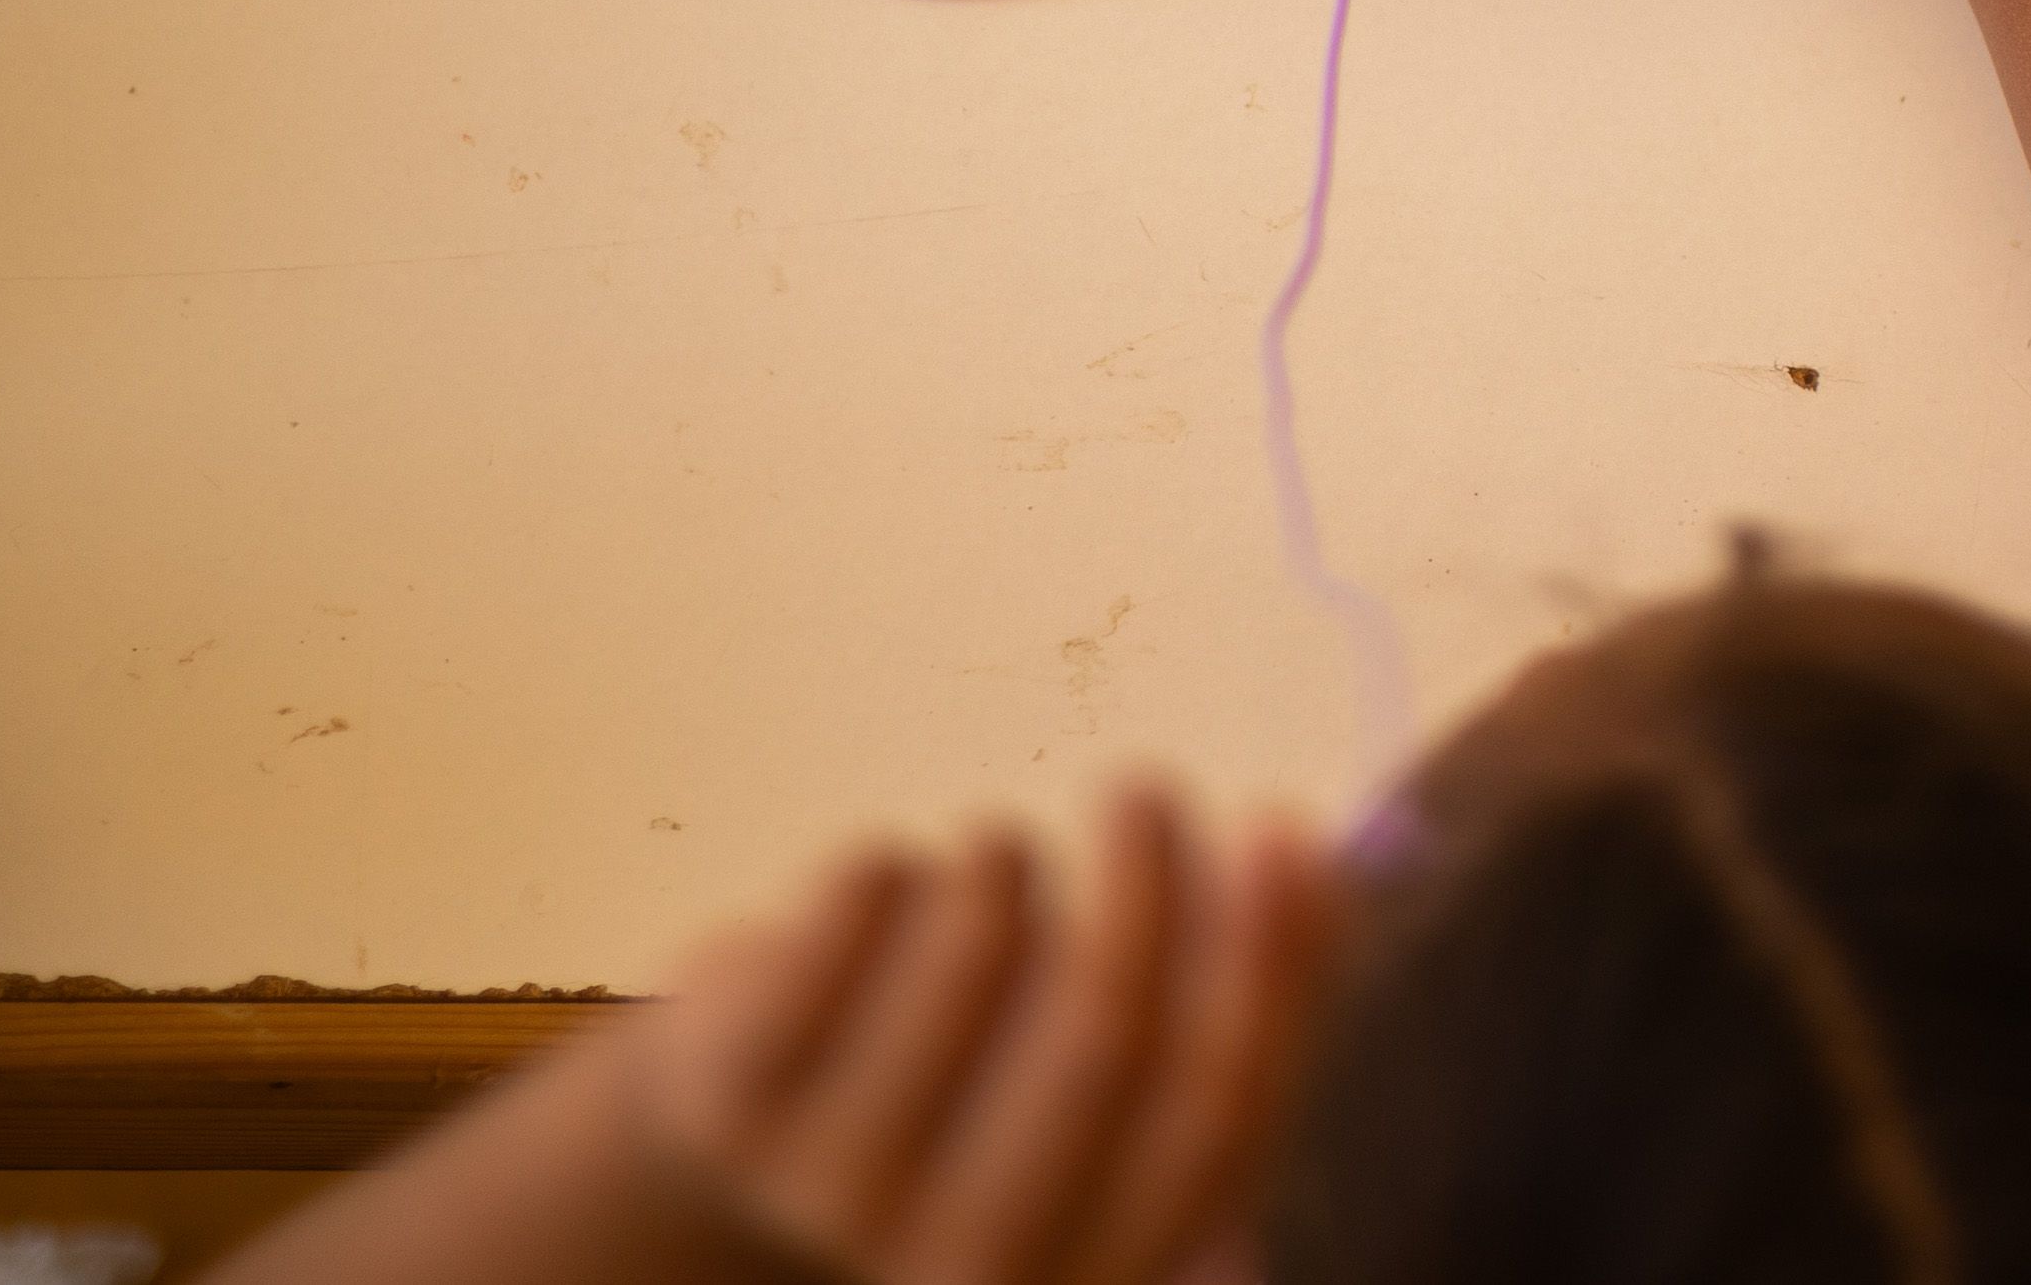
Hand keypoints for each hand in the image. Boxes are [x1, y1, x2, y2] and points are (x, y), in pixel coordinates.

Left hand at [624, 791, 1339, 1284]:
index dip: (1271, 957)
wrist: (714, 1220)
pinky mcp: (727, 1101)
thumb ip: (1220, 1032)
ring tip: (991, 869)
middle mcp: (960, 1270)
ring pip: (979, 948)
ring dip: (1002, 867)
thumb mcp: (1094, 1140)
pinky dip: (894, 867)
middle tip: (1148, 794)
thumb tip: (1317, 856)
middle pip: (1101, 1032)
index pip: (1215, 1116)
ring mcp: (830, 1190)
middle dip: (1147, 881)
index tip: (1288, 827)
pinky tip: (893, 895)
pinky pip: (858, 908)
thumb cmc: (951, 1155)